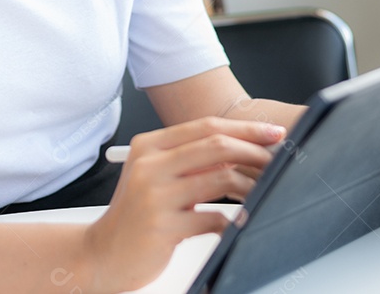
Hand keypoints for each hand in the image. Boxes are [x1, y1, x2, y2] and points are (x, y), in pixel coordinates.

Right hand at [83, 118, 284, 291]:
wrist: (102, 254)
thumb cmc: (135, 215)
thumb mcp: (155, 177)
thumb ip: (190, 160)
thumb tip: (243, 149)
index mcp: (148, 146)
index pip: (205, 126)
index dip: (245, 128)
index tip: (273, 133)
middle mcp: (149, 166)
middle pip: (216, 145)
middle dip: (255, 151)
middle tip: (278, 160)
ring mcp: (154, 196)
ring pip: (220, 178)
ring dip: (249, 186)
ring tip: (262, 193)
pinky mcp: (162, 227)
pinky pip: (213, 219)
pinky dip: (232, 221)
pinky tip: (237, 225)